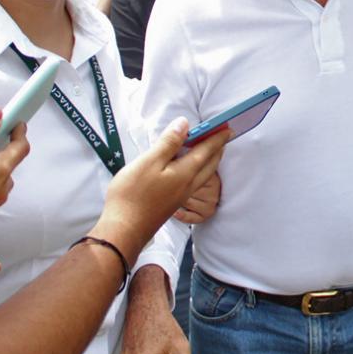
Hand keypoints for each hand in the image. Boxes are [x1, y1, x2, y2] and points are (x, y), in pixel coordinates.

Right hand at [91, 118, 227, 262]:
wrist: (125, 229)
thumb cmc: (133, 194)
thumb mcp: (149, 162)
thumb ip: (169, 143)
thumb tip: (185, 124)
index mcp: (186, 173)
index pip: (206, 151)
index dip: (217, 137)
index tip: (227, 127)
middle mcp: (189, 185)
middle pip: (209, 164)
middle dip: (218, 149)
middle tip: (224, 137)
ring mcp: (182, 196)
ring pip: (203, 175)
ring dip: (210, 160)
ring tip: (210, 151)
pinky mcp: (173, 202)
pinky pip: (194, 182)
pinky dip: (199, 170)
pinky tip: (189, 169)